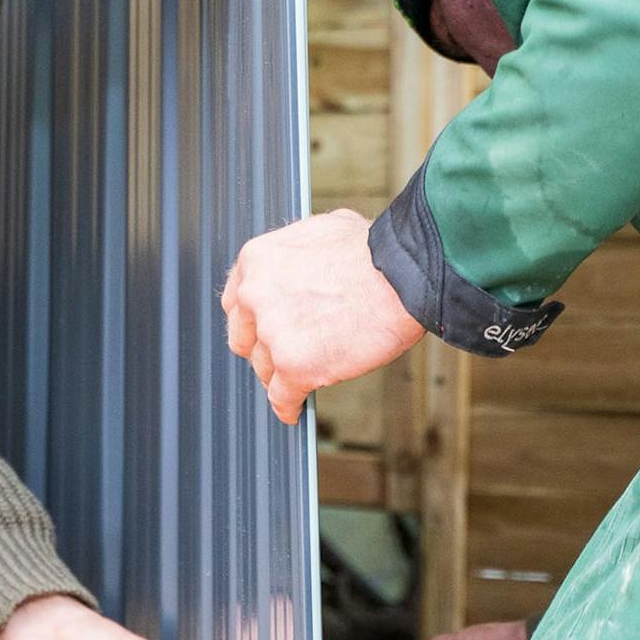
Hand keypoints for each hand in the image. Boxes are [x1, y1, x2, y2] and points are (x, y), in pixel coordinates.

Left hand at [220, 209, 425, 422]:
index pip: (235, 302)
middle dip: (263, 348)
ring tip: (302, 377)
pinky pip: (281, 397)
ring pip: (265, 370)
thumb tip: (302, 263)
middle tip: (284, 353)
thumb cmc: (374, 251)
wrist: (404, 276)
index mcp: (256, 261)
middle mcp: (255, 296)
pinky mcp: (295, 367)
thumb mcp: (321, 230)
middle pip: (245, 339)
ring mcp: (273, 334)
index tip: (261, 331)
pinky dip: (288, 406)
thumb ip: (296, 253)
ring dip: (282, 375)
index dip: (251, 320)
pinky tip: (294, 409)